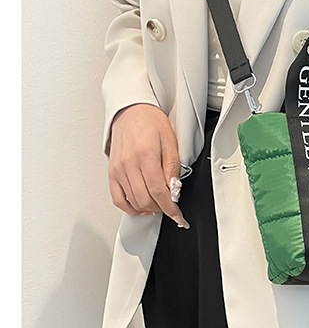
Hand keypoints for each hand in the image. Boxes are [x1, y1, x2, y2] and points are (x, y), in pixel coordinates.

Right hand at [107, 103, 188, 227]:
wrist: (131, 111)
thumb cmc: (150, 122)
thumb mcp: (170, 142)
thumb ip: (172, 168)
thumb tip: (174, 190)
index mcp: (145, 156)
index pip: (158, 191)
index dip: (170, 208)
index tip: (178, 216)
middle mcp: (128, 164)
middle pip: (145, 199)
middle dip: (161, 208)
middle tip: (171, 206)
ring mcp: (118, 170)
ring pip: (133, 201)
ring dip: (148, 208)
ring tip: (159, 204)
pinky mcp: (112, 172)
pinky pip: (118, 198)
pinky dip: (130, 207)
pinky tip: (141, 206)